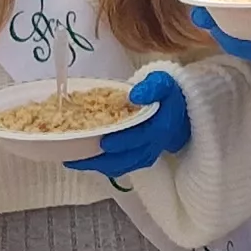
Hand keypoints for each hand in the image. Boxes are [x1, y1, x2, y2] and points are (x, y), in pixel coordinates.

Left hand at [65, 69, 196, 177]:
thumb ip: (151, 87)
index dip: (123, 142)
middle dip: (103, 159)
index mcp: (160, 128)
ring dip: (98, 166)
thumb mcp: (161, 83)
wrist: (175, 110)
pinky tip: (82, 160)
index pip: (141, 138)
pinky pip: (119, 167)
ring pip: (121, 166)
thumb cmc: (164, 95)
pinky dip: (100, 166)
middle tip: (80, 156)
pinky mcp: (136, 159)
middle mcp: (153, 146)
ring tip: (74, 160)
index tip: (104, 142)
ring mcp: (145, 155)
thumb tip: (134, 95)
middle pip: (127, 159)